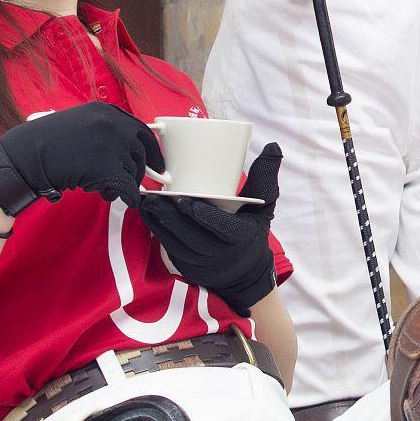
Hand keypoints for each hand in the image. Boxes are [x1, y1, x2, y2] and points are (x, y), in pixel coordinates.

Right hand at [0, 102, 162, 217]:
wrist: (26, 156)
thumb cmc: (47, 143)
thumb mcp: (80, 124)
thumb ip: (105, 131)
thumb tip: (128, 151)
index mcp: (106, 111)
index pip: (141, 131)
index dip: (152, 150)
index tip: (157, 163)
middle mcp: (113, 124)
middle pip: (139, 153)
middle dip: (136, 172)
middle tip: (129, 183)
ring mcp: (111, 144)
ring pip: (132, 172)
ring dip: (122, 185)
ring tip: (106, 190)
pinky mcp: (107, 167)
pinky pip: (127, 188)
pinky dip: (126, 197)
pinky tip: (113, 198)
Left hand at [138, 142, 282, 315]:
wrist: (245, 274)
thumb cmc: (252, 232)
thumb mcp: (264, 207)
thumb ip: (265, 178)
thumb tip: (272, 146)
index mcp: (241, 236)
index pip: (222, 227)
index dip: (203, 216)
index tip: (186, 201)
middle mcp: (221, 254)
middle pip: (193, 235)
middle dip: (172, 217)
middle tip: (156, 197)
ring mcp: (202, 264)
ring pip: (177, 244)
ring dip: (159, 224)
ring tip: (147, 203)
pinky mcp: (187, 268)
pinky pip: (170, 250)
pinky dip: (158, 233)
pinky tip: (148, 217)